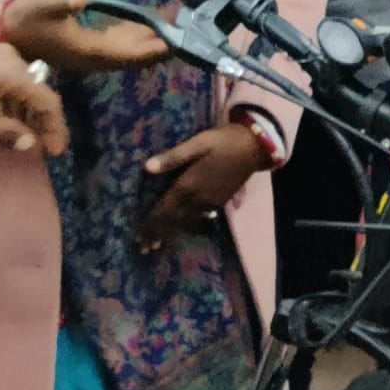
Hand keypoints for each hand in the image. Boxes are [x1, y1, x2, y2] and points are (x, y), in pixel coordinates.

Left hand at [0, 37, 69, 154]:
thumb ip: (3, 132)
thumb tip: (32, 145)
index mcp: (13, 74)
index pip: (48, 103)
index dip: (56, 129)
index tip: (54, 153)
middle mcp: (13, 60)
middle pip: (38, 93)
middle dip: (41, 122)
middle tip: (38, 148)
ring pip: (23, 87)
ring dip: (25, 113)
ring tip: (18, 136)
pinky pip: (8, 80)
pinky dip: (11, 101)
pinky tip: (0, 116)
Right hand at [1, 0, 167, 74]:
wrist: (10, 30)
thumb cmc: (27, 17)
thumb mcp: (42, 5)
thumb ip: (62, 1)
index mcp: (91, 51)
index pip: (131, 53)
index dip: (156, 47)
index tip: (180, 39)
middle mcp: (99, 57)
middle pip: (140, 55)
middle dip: (166, 43)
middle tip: (194, 27)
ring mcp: (98, 53)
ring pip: (136, 50)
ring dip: (158, 38)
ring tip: (183, 18)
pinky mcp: (95, 45)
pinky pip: (127, 43)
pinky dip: (145, 33)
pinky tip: (158, 17)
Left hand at [137, 122, 272, 251]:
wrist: (253, 148)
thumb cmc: (222, 142)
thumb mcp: (197, 144)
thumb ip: (173, 157)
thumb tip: (147, 167)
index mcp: (188, 186)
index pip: (164, 210)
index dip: (150, 224)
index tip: (137, 236)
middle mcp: (197, 199)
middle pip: (173, 221)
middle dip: (158, 234)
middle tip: (143, 248)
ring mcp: (210, 203)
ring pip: (186, 223)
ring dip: (171, 234)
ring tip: (158, 244)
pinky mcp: (219, 202)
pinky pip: (198, 219)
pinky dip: (186, 227)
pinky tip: (182, 229)